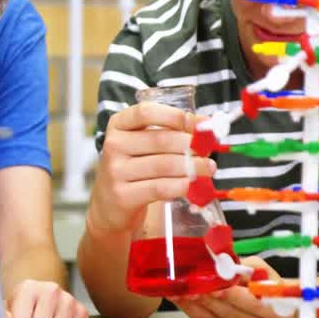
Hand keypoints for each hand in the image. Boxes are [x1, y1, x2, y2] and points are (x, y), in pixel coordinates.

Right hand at [85, 102, 215, 236]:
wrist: (108, 204)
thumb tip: (206, 123)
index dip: (175, 116)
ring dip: (193, 166)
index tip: (198, 124)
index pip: (146, 112)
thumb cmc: (132, 167)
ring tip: (209, 168)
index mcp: (118, 125)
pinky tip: (194, 184)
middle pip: (160, 139)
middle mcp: (113, 145)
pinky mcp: (123, 195)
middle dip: (191, 144)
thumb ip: (169, 131)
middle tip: (209, 150)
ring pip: (164, 165)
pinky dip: (182, 185)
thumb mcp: (141, 144)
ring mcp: (115, 171)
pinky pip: (160, 187)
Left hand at [169, 256, 284, 317]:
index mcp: (280, 309)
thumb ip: (245, 268)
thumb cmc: (256, 277)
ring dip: (199, 306)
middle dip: (213, 301)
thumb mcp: (255, 266)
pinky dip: (194, 311)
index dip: (236, 297)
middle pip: (236, 317)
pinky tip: (182, 298)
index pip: (258, 306)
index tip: (218, 287)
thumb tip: (225, 268)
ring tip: (184, 291)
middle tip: (194, 288)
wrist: (253, 291)